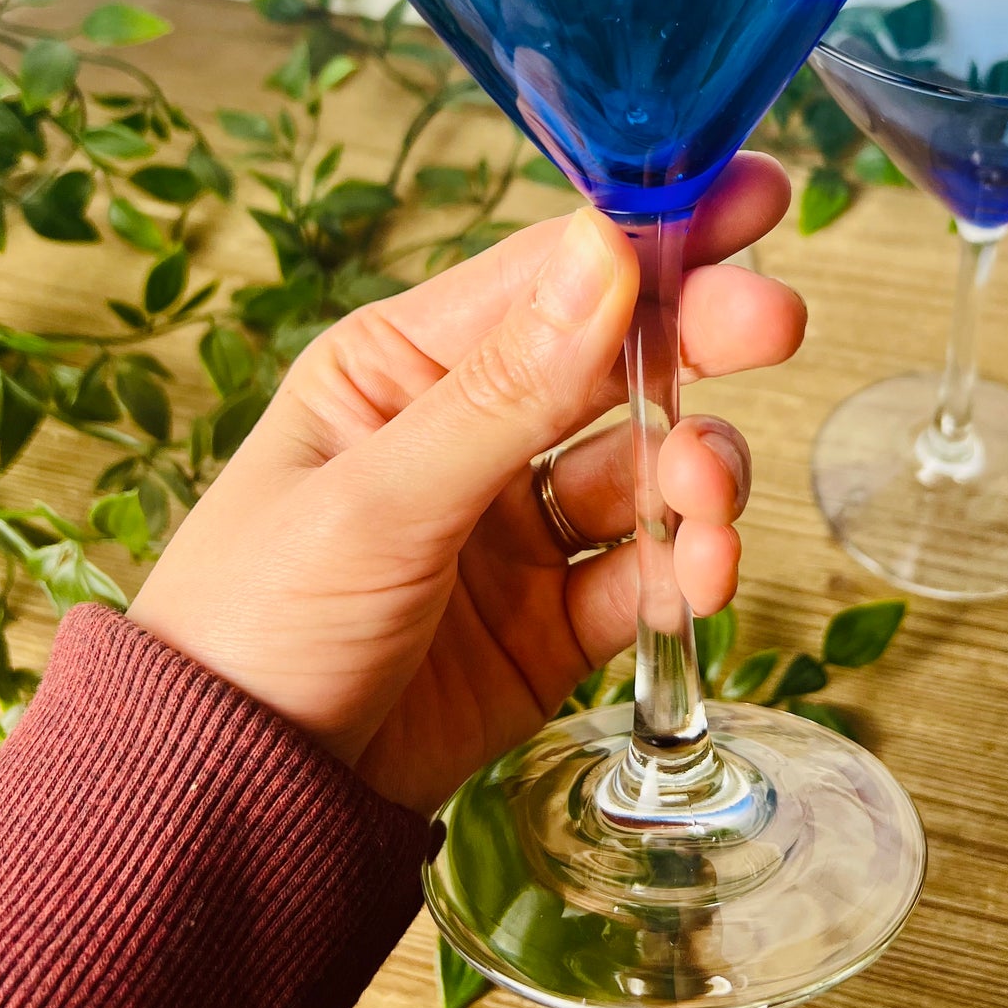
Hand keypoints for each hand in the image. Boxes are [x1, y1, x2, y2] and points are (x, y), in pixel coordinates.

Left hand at [128, 154, 804, 811]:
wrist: (232, 808)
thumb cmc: (255, 622)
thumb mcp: (377, 496)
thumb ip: (504, 387)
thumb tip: (606, 251)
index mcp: (403, 367)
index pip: (547, 275)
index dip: (651, 232)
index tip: (750, 199)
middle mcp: (469, 432)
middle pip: (615, 360)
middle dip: (699, 340)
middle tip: (775, 325)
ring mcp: (513, 529)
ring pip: (645, 469)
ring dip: (697, 472)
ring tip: (708, 502)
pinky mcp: (549, 623)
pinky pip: (643, 577)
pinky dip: (686, 572)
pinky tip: (702, 577)